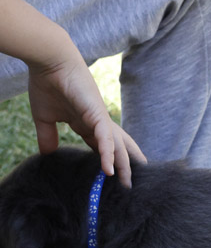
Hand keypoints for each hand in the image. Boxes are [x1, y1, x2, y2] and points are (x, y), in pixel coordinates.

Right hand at [27, 49, 144, 187]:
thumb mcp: (45, 118)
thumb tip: (47, 155)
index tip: (109, 177)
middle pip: (116, 148)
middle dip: (124, 165)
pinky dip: (108, 154)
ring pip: (116, 146)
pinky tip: (110, 170)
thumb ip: (48, 136)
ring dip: (122, 165)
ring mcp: (100, 118)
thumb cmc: (47, 84)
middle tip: (129, 185)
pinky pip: (105, 138)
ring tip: (126, 183)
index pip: (102, 146)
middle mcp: (98, 122)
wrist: (49, 62)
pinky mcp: (97, 113)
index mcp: (87, 123)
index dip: (107, 161)